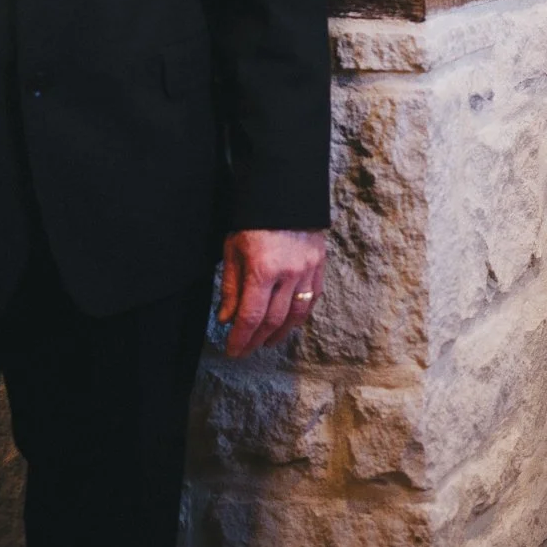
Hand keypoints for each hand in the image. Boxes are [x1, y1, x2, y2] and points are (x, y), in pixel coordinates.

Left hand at [218, 228, 326, 357]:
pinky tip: (290, 323)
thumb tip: (227, 319)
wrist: (286, 194)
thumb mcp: (234, 250)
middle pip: (273, 320)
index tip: (232, 351)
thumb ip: (231, 287)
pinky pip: (312, 299)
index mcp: (262, 270)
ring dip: (280, 333)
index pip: (251, 317)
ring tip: (267, 342)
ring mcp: (307, 271)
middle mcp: (288, 275)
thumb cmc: (254, 221)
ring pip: (296, 314)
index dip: (241, 338)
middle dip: (257, 340)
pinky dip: (300, 315)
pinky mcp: (319, 266)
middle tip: (246, 350)